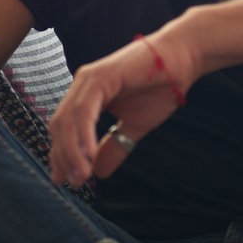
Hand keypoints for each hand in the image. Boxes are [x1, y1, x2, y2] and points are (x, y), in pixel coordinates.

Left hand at [47, 32, 199, 185]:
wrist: (182, 60)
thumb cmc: (160, 87)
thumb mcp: (133, 126)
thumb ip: (115, 147)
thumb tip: (100, 173)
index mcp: (87, 96)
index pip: (63, 128)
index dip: (60, 155)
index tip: (64, 180)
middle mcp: (82, 86)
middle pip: (59, 126)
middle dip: (63, 157)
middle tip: (73, 183)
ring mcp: (89, 80)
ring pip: (68, 120)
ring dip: (71, 151)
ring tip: (81, 175)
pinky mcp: (100, 77)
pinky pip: (84, 111)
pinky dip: (83, 135)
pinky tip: (89, 156)